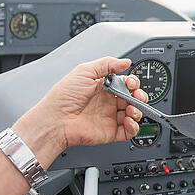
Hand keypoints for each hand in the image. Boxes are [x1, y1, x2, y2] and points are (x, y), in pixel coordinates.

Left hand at [14, 57, 146, 162]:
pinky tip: (128, 120)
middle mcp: (108, 102)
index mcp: (103, 87)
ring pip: (134, 114)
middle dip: (139, 96)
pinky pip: (128, 131)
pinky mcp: (110, 132)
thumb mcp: (84, 71)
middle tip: (136, 96)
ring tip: (132, 109)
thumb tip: (125, 61)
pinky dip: (133, 127)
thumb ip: (107, 64)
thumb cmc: (63, 97)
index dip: (132, 83)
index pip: (125, 84)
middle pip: (133, 99)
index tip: (131, 83)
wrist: (55, 120)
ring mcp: (109, 117)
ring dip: (138, 111)